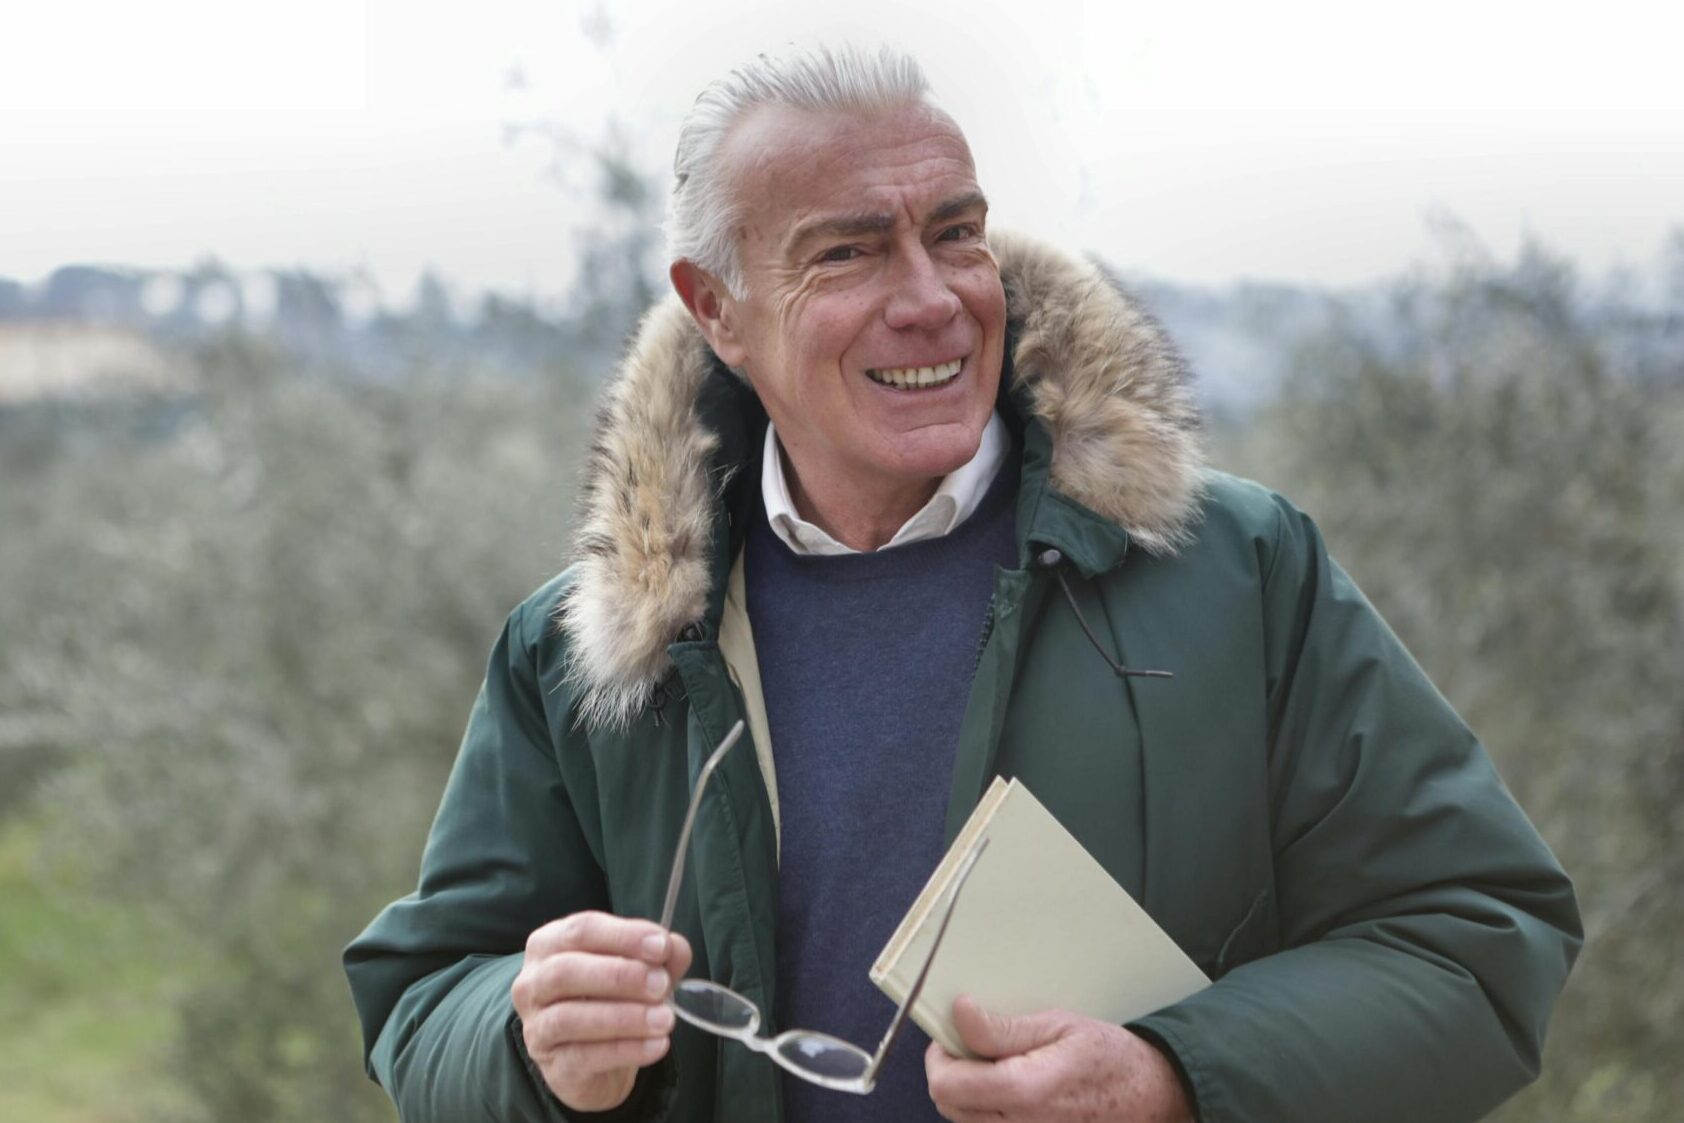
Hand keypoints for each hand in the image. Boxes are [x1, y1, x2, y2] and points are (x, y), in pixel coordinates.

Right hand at [511, 910, 692, 1112]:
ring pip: (569, 1018)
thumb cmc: (610, 997)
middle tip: (661, 984)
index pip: (582, 930)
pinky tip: (657, 1045)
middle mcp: (533, 982)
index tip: (661, 946)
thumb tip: (674, 947)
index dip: (623, 936)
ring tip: (665, 1018)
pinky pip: (584, 1056)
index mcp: (550, 943)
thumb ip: (658, 955)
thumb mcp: (637, 968)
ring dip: (624, 1017)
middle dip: (619, 975)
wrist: (596, 1060)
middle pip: (566, 971)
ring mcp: (536, 1026)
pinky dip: (626, 1050)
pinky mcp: (552, 1065)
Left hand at [925, 996, 1193, 1122]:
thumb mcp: (1059, 1025)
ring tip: (999, 1068)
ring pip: (967, 1121)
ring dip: (969, 1092)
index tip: (952, 1035)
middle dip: (951, 1072)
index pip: (946, 1084)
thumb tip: (961, 1013)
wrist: (1153, 1099)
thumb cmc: (1111, 1060)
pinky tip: (1012, 1090)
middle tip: (974, 1047)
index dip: (940, 1055)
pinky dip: (990, 1110)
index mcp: (1024, 1091)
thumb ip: (1004, 1027)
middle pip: (949, 1105)